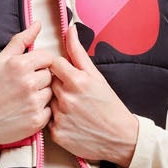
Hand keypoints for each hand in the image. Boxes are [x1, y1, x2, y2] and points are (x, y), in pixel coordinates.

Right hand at [0, 20, 52, 153]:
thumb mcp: (0, 60)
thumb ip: (21, 41)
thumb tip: (38, 24)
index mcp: (21, 65)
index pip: (48, 57)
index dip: (40, 63)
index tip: (30, 71)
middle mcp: (29, 83)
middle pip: (50, 75)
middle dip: (40, 79)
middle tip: (23, 87)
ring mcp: (34, 103)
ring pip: (51, 93)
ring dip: (41, 95)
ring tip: (23, 99)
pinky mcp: (36, 121)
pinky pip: (48, 111)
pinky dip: (39, 111)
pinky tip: (25, 111)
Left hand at [46, 22, 140, 165]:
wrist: (120, 138)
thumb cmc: (109, 105)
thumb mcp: (96, 76)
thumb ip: (78, 52)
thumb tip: (69, 29)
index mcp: (76, 80)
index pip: (53, 64)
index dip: (59, 68)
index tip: (68, 75)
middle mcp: (66, 98)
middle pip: (49, 82)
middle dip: (58, 85)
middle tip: (74, 94)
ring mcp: (60, 117)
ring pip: (47, 101)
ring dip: (56, 103)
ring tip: (74, 109)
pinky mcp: (57, 134)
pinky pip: (48, 120)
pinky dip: (56, 120)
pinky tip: (71, 121)